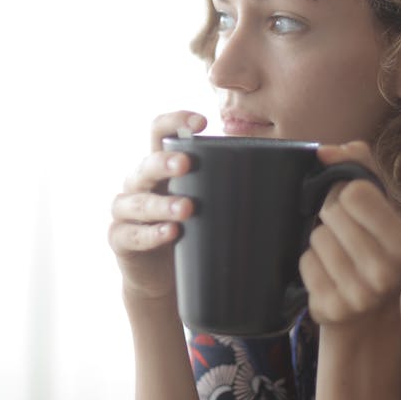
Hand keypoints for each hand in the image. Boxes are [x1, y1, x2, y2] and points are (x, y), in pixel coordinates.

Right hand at [109, 111, 206, 301]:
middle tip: (186, 164)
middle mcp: (138, 183)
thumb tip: (280, 169)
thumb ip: (223, 183)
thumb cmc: (188, 231)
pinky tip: (170, 233)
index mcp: (158, 167)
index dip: (175, 121)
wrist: (160, 278)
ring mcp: (125, 212)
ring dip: (163, 204)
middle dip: (165, 163)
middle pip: (146, 165)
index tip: (201, 121)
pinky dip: (151, 234)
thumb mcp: (203, 202)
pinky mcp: (120, 239)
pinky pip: (131, 234)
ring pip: (138, 202)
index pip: (159, 133)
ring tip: (187, 209)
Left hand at [298, 141, 400, 326]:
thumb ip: (359, 163)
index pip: (355, 192)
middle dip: (332, 217)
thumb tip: (323, 152)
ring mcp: (360, 295)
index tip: (353, 207)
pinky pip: (305, 263)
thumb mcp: (380, 203)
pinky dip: (310, 264)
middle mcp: (387, 273)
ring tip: (337, 256)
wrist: (367, 313)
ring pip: (316, 238)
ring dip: (320, 242)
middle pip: (332, 213)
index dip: (346, 193)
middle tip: (344, 234)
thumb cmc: (372, 243)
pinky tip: (327, 274)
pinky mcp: (332, 309)